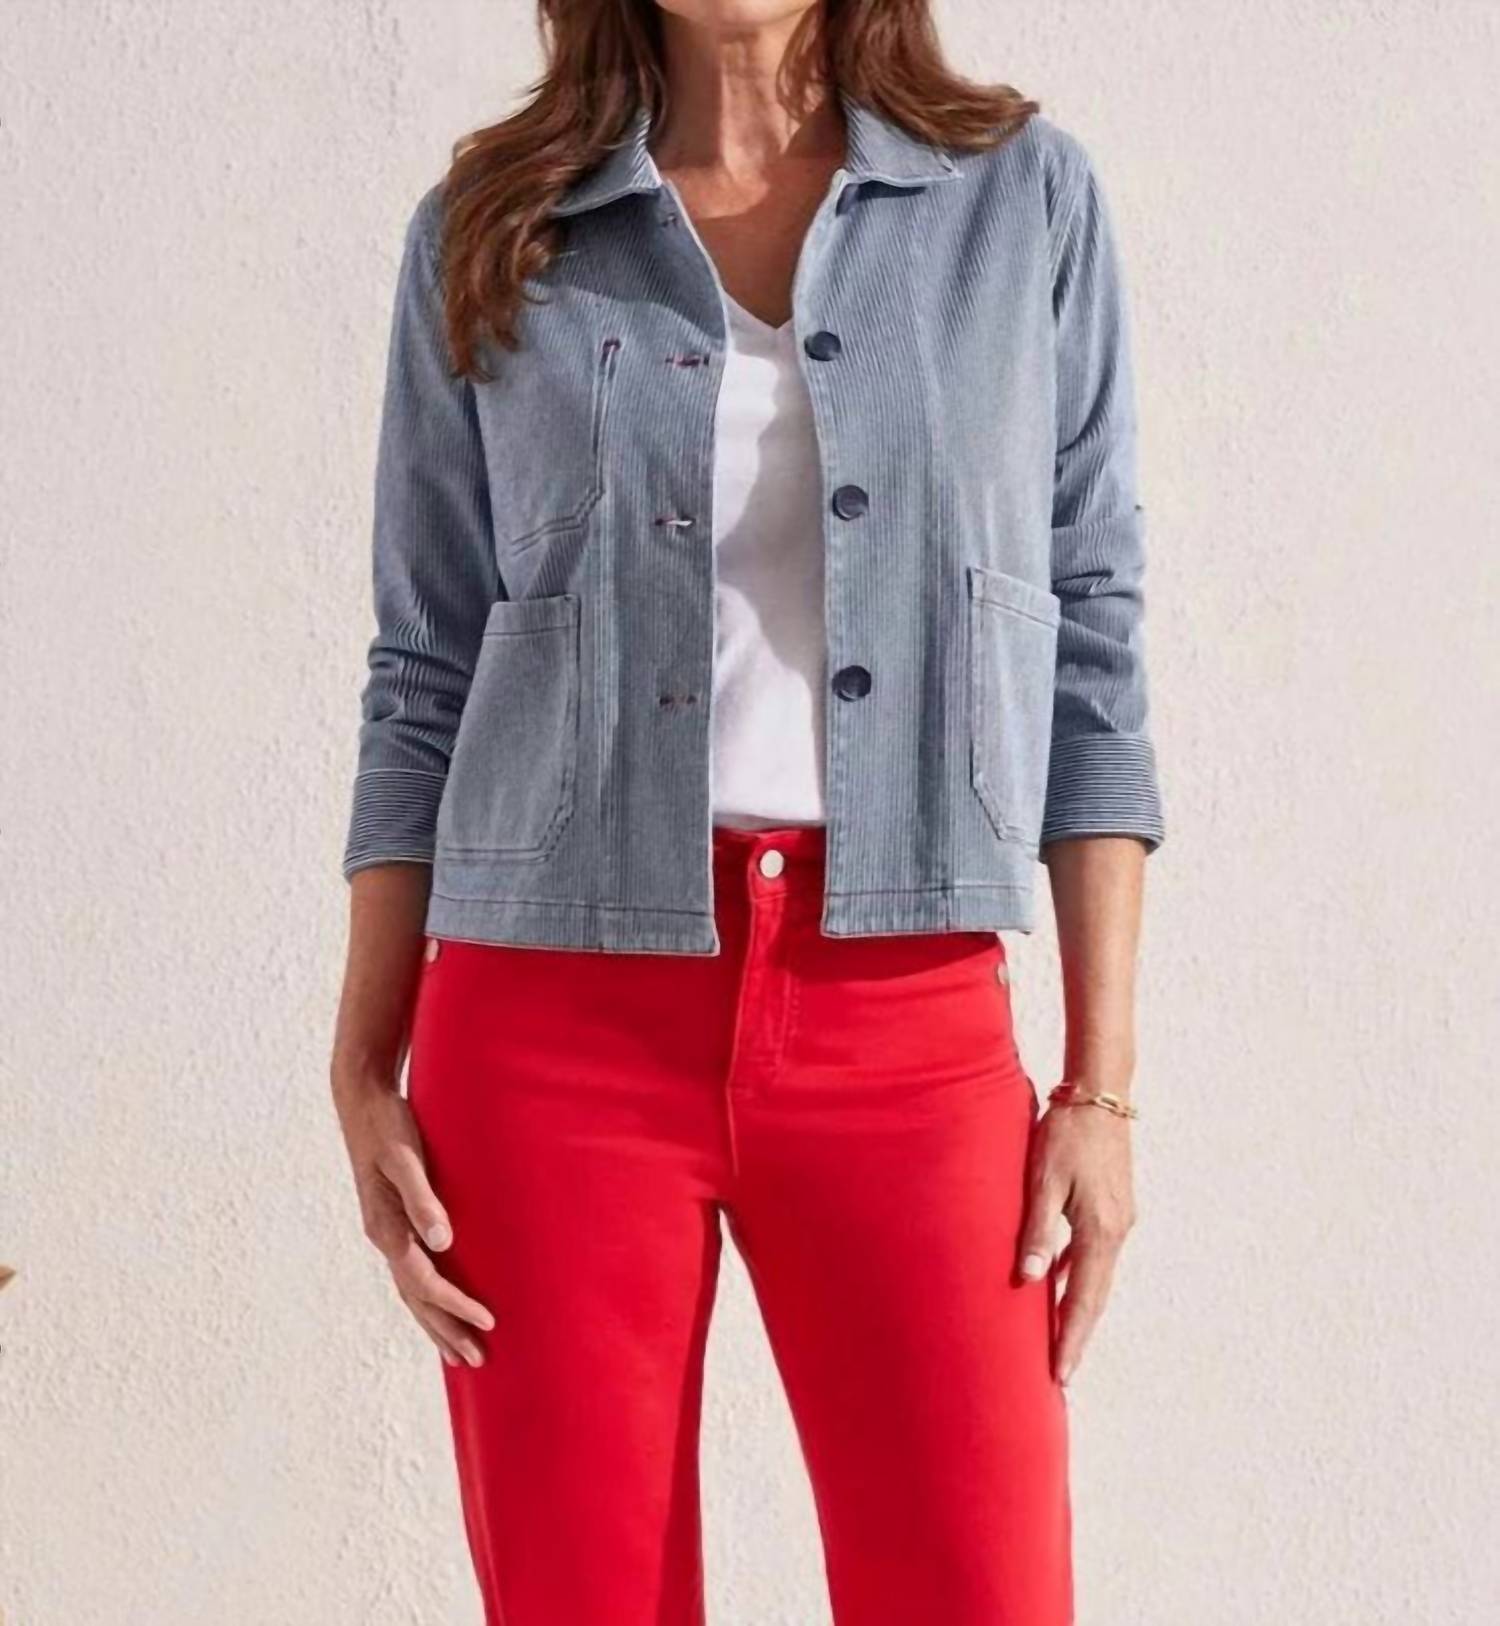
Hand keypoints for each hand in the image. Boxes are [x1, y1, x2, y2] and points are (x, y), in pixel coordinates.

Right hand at [332, 1075, 494, 1367]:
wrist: (362, 1100)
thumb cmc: (388, 1125)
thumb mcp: (406, 1157)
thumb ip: (422, 1197)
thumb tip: (442, 1242)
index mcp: (385, 1227)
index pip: (424, 1282)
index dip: (455, 1305)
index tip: (488, 1322)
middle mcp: (384, 1236)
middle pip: (415, 1297)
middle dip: (446, 1330)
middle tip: (478, 1361)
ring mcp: (386, 1230)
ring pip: (411, 1290)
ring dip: (436, 1321)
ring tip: (460, 1351)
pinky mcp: (393, 1219)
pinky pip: (410, 1271)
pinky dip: (426, 1296)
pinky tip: (442, 1302)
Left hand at [1015, 1098, 1135, 1385]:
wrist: (1099, 1095)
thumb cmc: (1066, 1133)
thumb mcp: (1043, 1180)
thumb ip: (1037, 1230)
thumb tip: (1028, 1280)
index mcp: (1101, 1230)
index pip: (1084, 1299)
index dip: (1071, 1338)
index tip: (1061, 1375)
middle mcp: (1117, 1231)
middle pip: (1095, 1295)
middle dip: (1076, 1334)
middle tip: (1060, 1375)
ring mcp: (1118, 1219)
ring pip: (1095, 1276)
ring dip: (1076, 1307)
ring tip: (1057, 1340)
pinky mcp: (1112, 1207)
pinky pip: (1092, 1254)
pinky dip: (1076, 1276)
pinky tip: (1054, 1282)